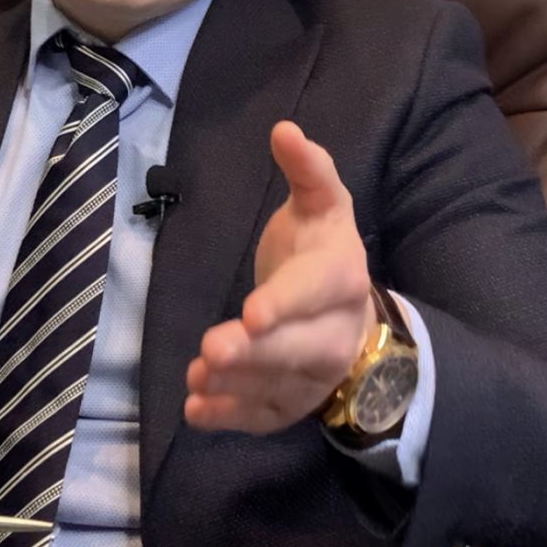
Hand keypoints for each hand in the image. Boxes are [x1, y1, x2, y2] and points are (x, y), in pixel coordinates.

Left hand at [185, 121, 375, 433]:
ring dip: (236, 386)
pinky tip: (195, 412)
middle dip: (256, 353)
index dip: (286, 303)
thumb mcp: (321, 204)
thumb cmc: (321, 249)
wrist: (350, 312)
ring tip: (196, 378)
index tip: (252, 312)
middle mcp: (333, 332)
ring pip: (279, 386)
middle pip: (298, 349)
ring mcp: (315, 374)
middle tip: (211, 350)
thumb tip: (284, 129)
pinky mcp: (292, 401)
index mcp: (340, 277)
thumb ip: (307, 170)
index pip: (315, 292)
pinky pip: (265, 416)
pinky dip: (231, 417)